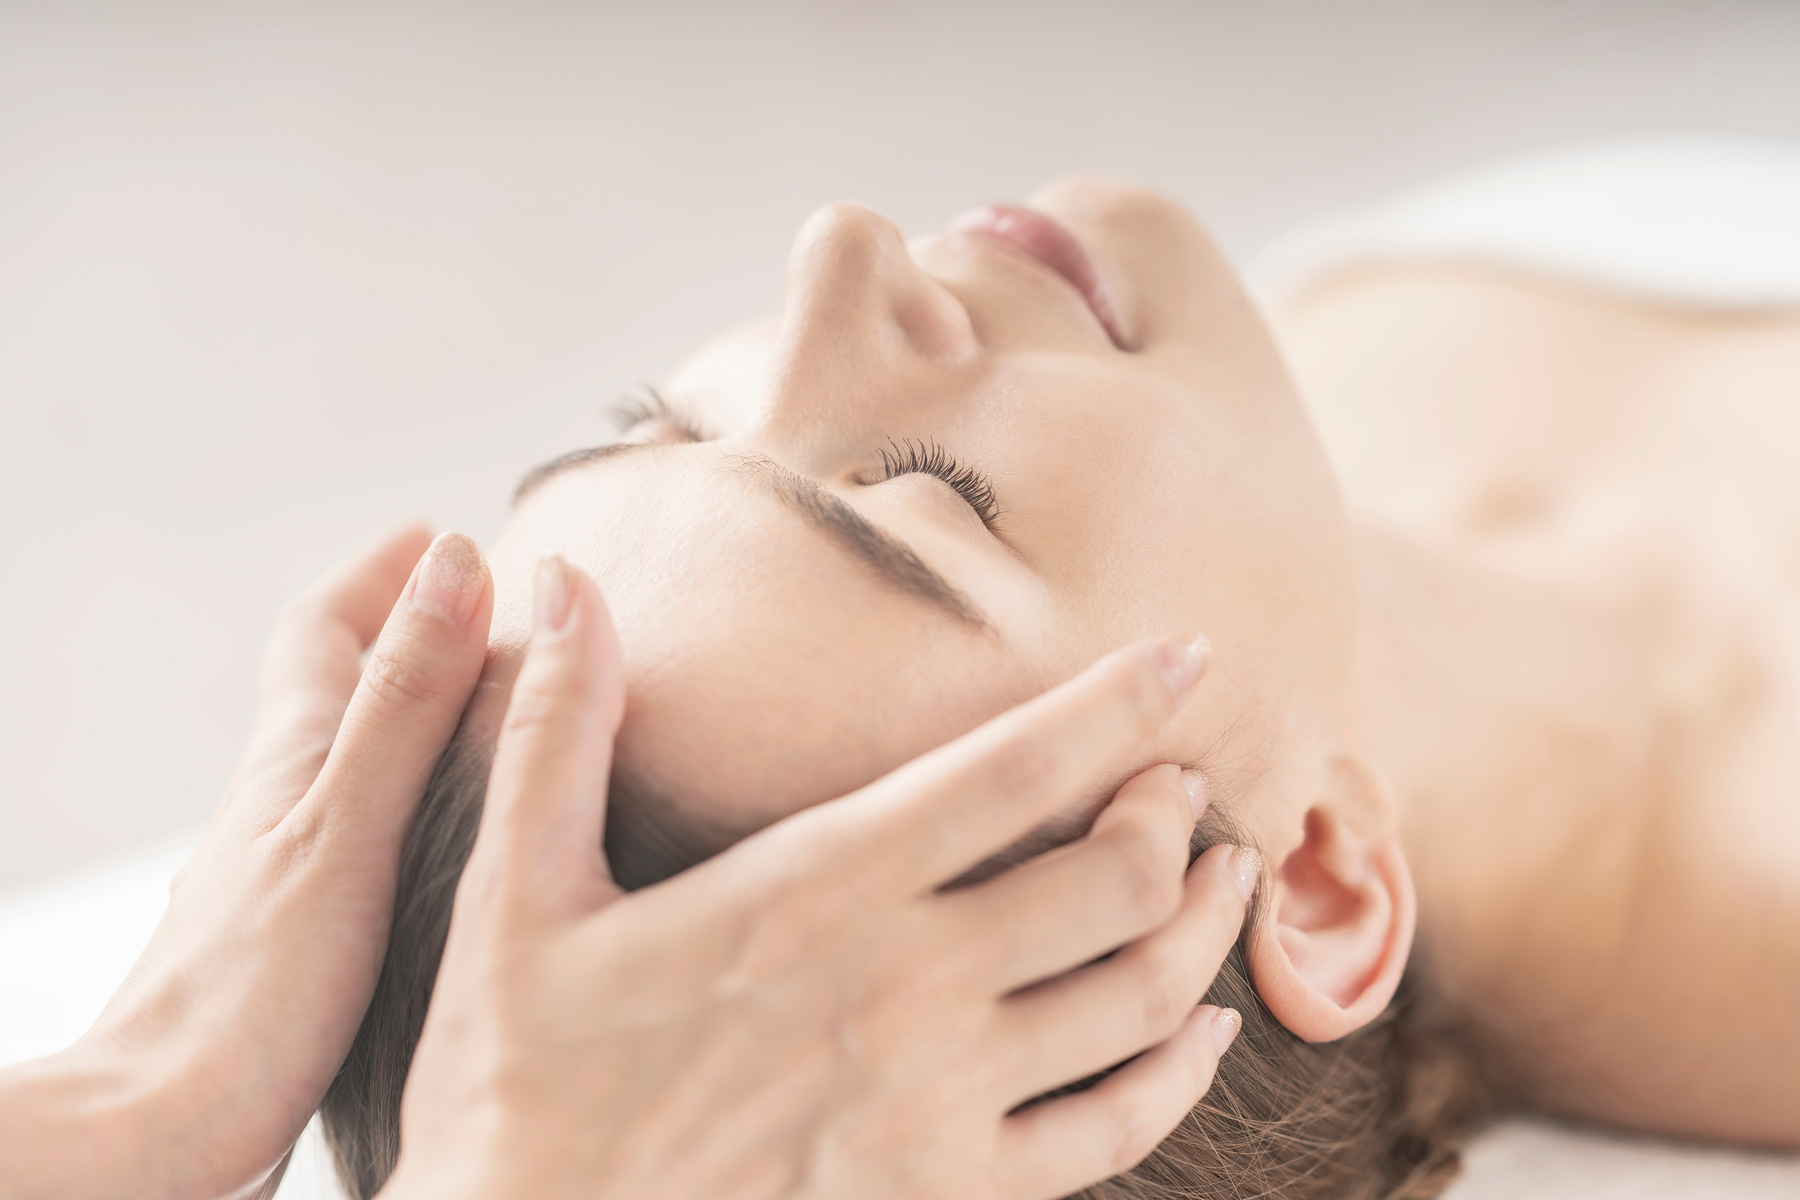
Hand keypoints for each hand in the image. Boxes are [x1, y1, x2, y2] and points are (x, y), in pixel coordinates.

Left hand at [0, 526, 492, 1199]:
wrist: (165, 1126)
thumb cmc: (253, 989)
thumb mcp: (351, 824)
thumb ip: (406, 701)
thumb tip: (453, 564)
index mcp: (296, 759)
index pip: (325, 627)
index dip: (382, 573)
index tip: (442, 534)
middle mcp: (285, 800)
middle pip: (337, 683)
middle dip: (405, 627)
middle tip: (481, 603)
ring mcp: (290, 867)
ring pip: (354, 757)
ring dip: (414, 712)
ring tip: (491, 706)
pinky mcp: (304, 931)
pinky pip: (366, 827)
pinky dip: (414, 795)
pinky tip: (455, 835)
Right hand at [385, 557, 1250, 1199]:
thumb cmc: (519, 1084)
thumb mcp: (516, 894)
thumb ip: (557, 731)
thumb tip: (561, 577)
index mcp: (815, 890)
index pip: (1010, 769)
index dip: (1117, 702)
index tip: (1187, 655)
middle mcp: (905, 988)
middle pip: (1115, 877)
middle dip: (1174, 814)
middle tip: (1182, 786)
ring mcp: (940, 1102)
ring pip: (1142, 999)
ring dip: (1206, 927)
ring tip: (1223, 878)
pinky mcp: (949, 1196)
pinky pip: (1115, 1134)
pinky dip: (1182, 1075)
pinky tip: (1202, 1036)